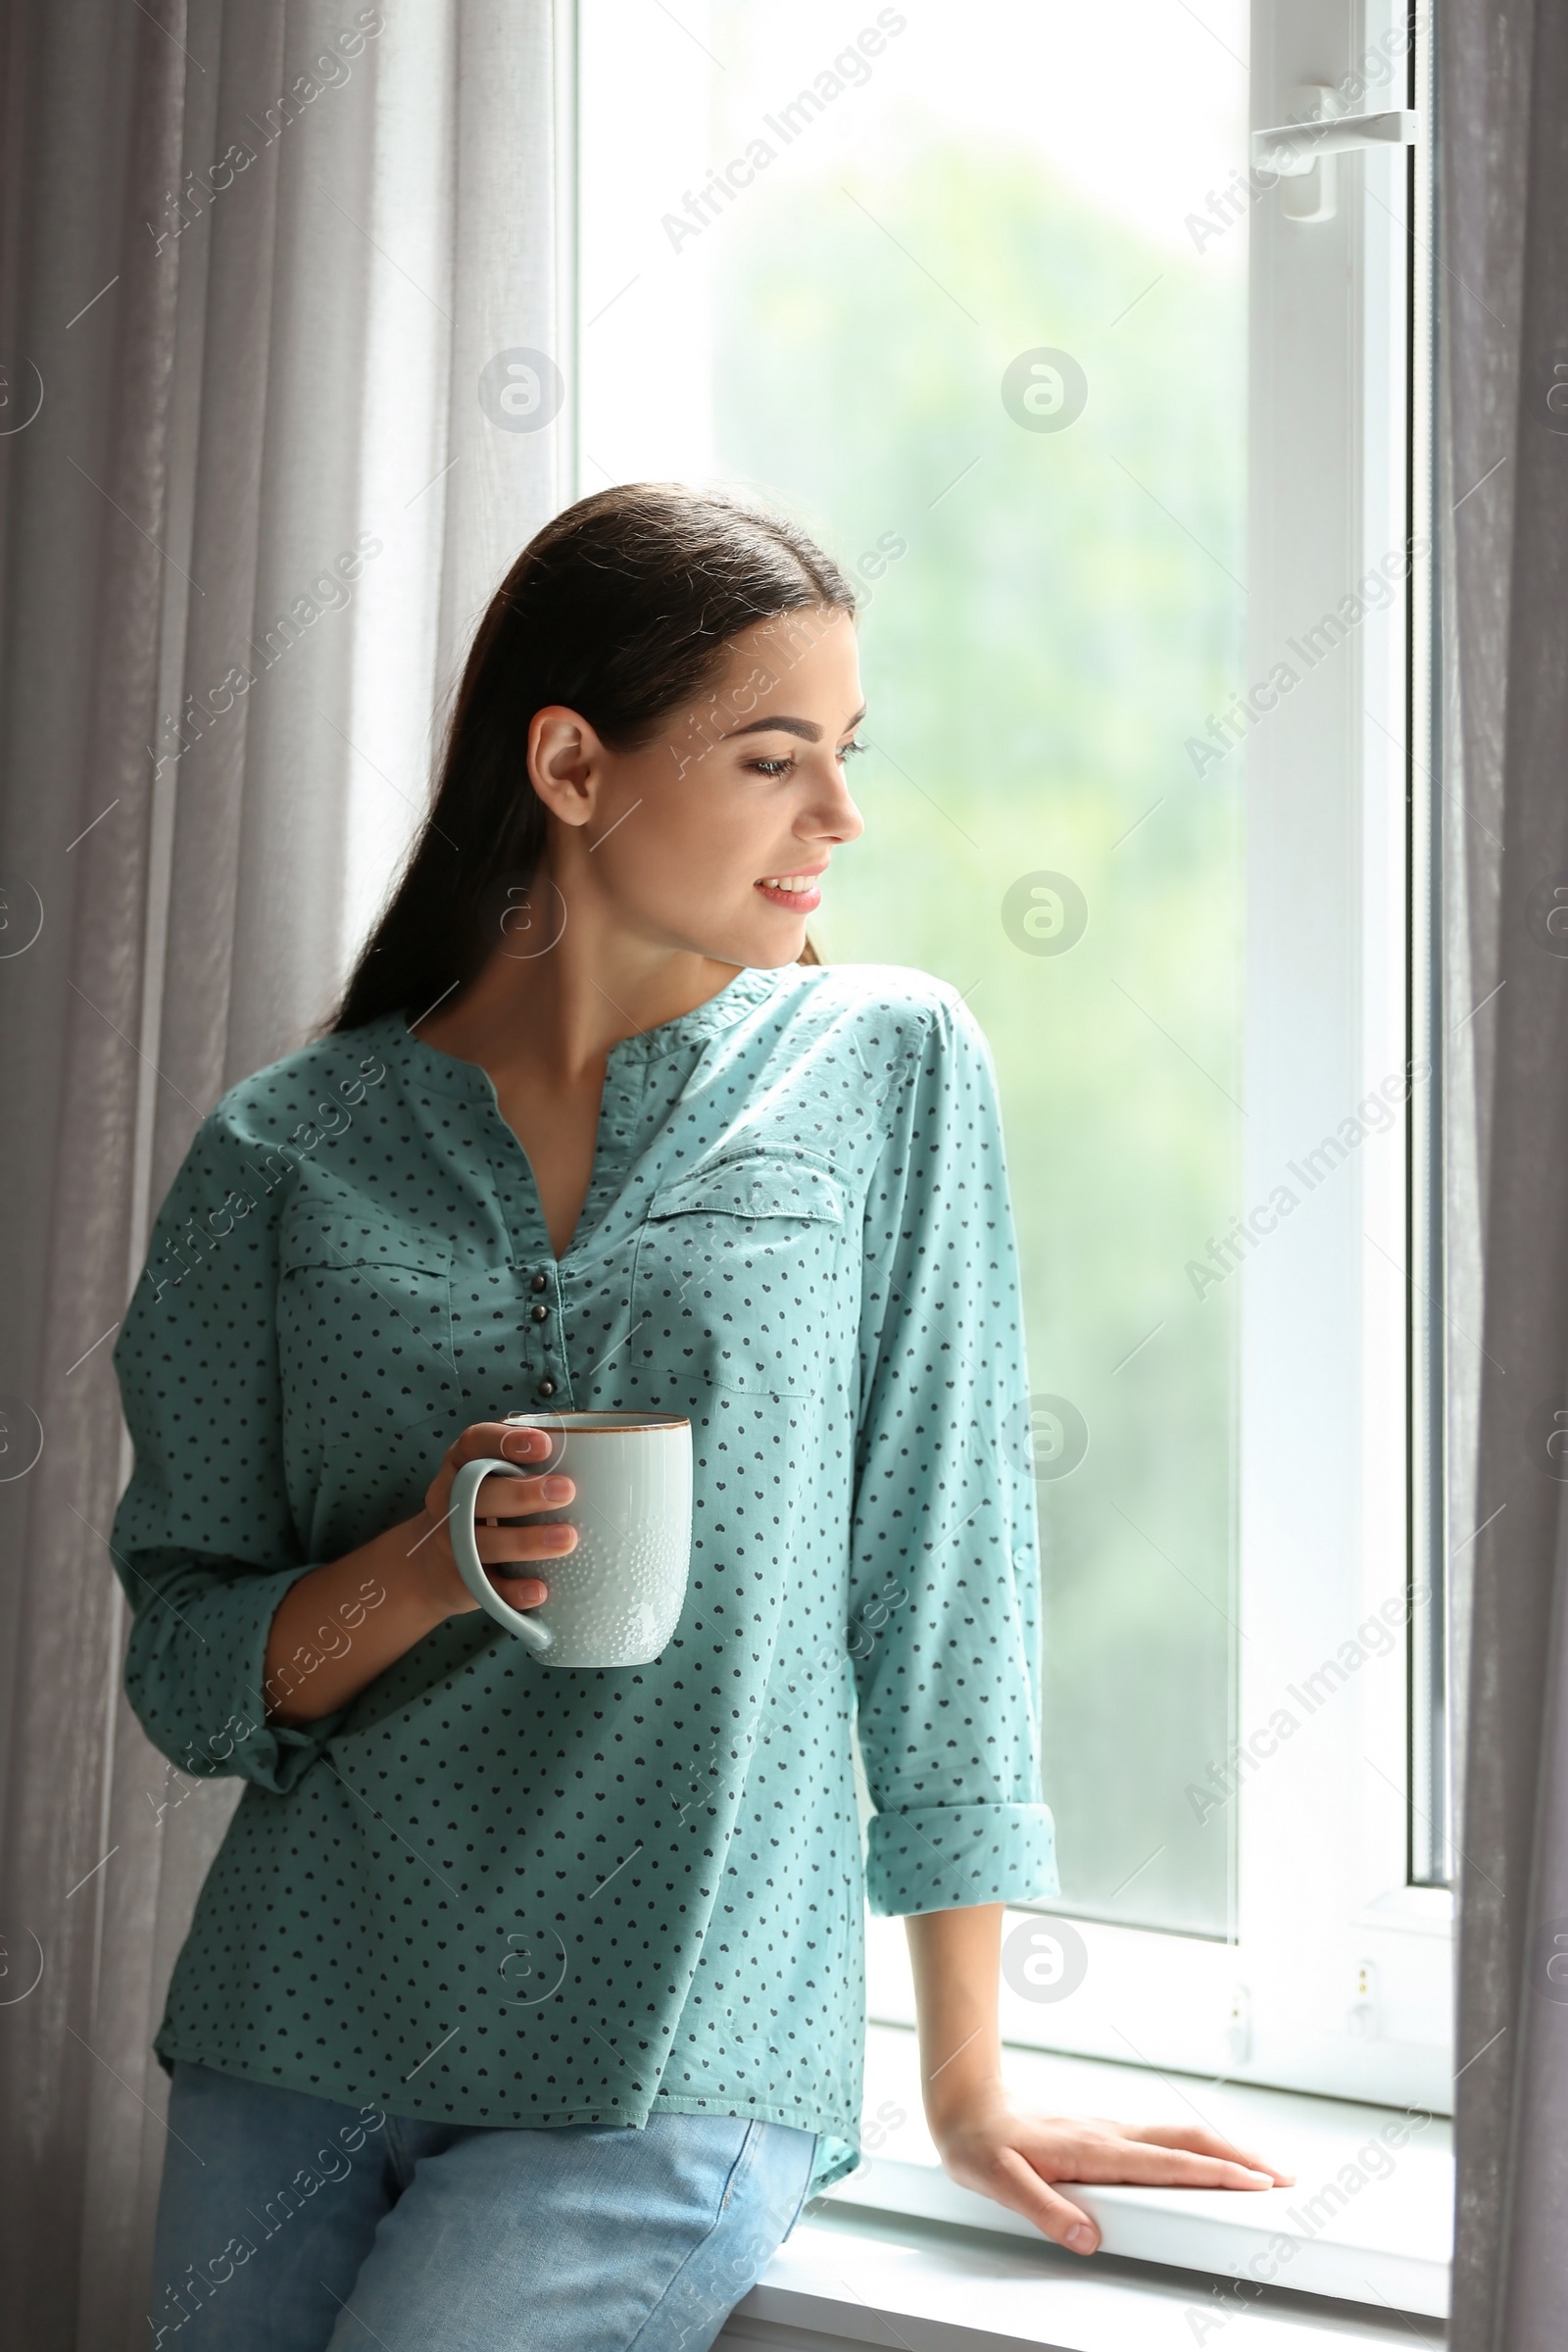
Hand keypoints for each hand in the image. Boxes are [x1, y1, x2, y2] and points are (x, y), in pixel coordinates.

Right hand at [410, 1420, 578, 1621]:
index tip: (545, 1445)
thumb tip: (603, 1462)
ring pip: (482, 1543)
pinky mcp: (462, 1581)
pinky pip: (486, 1588)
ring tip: (566, 1539)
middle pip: (478, 1493)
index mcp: (461, 1464)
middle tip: (566, 1491)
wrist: (434, 1566)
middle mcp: (449, 1500)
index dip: (505, 1441)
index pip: (474, 1443)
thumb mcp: (492, 1478)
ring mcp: (451, 1543)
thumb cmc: (484, 1508)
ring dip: (525, 1541)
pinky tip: (540, 1590)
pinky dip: (513, 1591)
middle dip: (521, 1493)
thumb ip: (528, 1467)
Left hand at [928, 2079, 1292, 2257]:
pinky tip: (1205, 2161)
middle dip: (1240, 2157)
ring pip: (1180, 2135)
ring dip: (1224, 2149)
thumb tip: (1090, 2238)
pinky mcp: (1105, 2133)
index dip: (1216, 2173)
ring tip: (1260, 2169)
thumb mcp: (999, 2182)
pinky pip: (1163, 2139)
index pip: (1169, 2163)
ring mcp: (1110, 2130)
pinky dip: (1198, 2148)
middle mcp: (1110, 2134)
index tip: (1256, 2183)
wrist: (965, 2102)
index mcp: (1094, 2149)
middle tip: (1284, 2176)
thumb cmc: (980, 2142)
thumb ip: (1044, 2210)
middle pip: (1189, 2140)